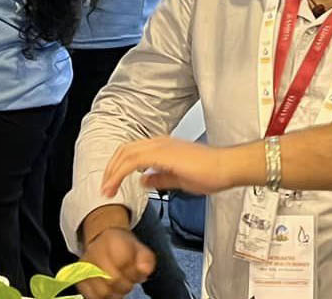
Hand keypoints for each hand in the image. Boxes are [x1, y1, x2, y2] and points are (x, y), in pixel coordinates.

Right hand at [76, 215, 154, 298]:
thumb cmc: (125, 248)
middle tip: (128, 282)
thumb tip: (143, 271)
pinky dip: (102, 297)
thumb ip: (146, 260)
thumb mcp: (141, 249)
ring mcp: (84, 267)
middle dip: (125, 286)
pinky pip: (91, 297)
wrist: (102, 241)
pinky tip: (108, 290)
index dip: (133, 274)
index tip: (135, 274)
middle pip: (112, 280)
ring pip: (102, 292)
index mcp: (113, 241)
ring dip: (114, 294)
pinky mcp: (79, 279)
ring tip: (118, 287)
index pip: (123, 263)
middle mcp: (95, 252)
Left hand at [101, 136, 248, 197]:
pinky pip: (134, 161)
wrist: (226, 167)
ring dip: (112, 172)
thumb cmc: (211, 172)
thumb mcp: (179, 179)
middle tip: (105, 187)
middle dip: (110, 169)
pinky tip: (117, 184)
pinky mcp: (163, 154)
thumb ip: (160, 178)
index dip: (118, 167)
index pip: (132, 152)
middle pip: (124, 151)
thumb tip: (144, 180)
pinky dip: (121, 173)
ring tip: (107, 189)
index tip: (111, 184)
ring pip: (125, 154)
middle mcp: (159, 143)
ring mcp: (161, 146)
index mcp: (163, 147)